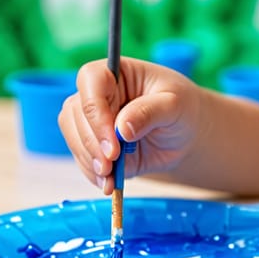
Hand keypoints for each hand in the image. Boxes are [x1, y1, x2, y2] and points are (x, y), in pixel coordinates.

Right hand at [58, 57, 202, 193]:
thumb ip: (150, 112)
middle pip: (76, 113)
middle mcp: (98, 94)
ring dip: (89, 160)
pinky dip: (93, 174)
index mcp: (116, 72)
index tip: (112, 142)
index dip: (96, 112)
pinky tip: (109, 185)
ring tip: (110, 178)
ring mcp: (93, 120)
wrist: (185, 134)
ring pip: (74, 136)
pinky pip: (82, 158)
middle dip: (92, 143)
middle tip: (110, 165)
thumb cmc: (182, 108)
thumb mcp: (175, 105)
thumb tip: (122, 128)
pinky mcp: (95, 145)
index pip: (91, 81)